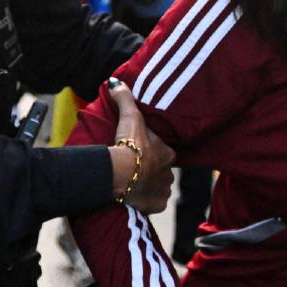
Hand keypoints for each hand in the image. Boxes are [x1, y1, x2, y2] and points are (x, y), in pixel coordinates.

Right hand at [108, 78, 174, 213]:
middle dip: (151, 170)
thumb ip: (124, 98)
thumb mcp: (128, 117)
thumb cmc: (129, 144)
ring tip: (133, 183)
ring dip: (148, 186)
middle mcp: (169, 173)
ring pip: (158, 187)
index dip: (152, 151)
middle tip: (134, 168)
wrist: (121, 173)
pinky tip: (135, 198)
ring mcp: (163, 190)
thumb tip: (116, 81)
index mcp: (167, 154)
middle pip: (161, 171)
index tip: (138, 151)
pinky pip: (153, 203)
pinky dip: (146, 201)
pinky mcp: (156, 205)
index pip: (163, 151)